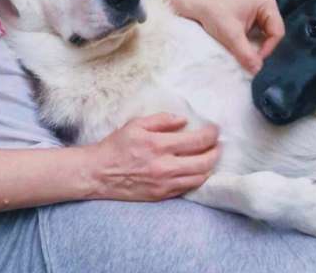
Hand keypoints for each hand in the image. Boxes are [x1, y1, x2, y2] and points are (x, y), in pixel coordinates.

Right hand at [90, 113, 219, 200]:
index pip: (197, 140)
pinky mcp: (161, 195)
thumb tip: (183, 121)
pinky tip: (197, 170)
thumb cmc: (116, 146)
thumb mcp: (136, 124)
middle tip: (217, 144)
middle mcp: (164, 166)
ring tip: (210, 157)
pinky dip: (197, 178)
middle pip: (204, 162)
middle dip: (216, 151)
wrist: (98, 173)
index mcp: (159, 145)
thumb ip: (162, 120)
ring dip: (210, 166)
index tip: (215, 130)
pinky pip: (188, 188)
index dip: (211, 134)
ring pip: (199, 177)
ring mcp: (164, 183)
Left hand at [197, 0, 284, 73]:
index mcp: (267, 3)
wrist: (196, 7)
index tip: (254, 60)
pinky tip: (241, 52)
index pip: (277, 32)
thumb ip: (245, 53)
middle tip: (250, 61)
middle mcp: (267, 8)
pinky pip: (257, 40)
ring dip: (255, 50)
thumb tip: (257, 70)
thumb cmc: (213, 13)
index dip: (268, 48)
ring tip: (244, 57)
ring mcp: (259, 16)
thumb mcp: (231, 34)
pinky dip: (250, 48)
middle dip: (262, 50)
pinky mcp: (252, 24)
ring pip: (265, 40)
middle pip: (273, 36)